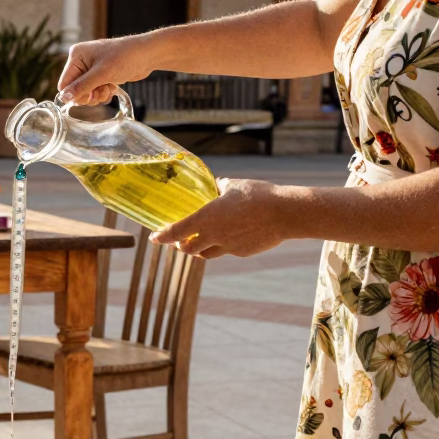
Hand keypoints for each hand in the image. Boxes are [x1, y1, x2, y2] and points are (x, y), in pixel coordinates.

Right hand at [57, 37, 153, 105]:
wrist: (147, 54)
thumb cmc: (125, 58)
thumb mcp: (101, 74)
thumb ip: (81, 87)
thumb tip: (63, 98)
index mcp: (77, 55)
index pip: (65, 83)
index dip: (74, 94)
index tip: (88, 97)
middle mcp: (82, 61)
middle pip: (75, 89)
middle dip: (88, 94)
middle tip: (101, 91)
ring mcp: (92, 68)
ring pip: (86, 92)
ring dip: (97, 94)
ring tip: (108, 87)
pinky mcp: (101, 74)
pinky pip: (95, 90)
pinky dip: (103, 92)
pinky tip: (112, 86)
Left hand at [149, 178, 294, 257]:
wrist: (285, 213)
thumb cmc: (259, 194)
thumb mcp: (234, 185)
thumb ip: (219, 187)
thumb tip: (215, 184)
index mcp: (206, 218)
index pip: (176, 231)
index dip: (162, 236)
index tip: (153, 238)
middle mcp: (213, 236)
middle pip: (187, 249)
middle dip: (180, 246)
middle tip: (179, 241)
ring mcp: (228, 247)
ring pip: (206, 254)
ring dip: (199, 250)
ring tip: (200, 243)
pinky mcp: (242, 252)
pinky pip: (227, 251)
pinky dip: (222, 247)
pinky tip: (229, 238)